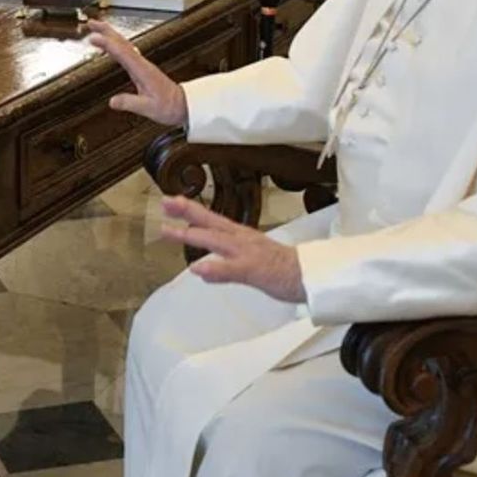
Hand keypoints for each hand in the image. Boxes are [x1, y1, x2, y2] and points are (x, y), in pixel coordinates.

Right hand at [86, 19, 187, 126]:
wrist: (183, 104)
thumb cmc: (169, 106)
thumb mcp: (148, 108)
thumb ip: (130, 103)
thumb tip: (113, 101)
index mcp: (142, 70)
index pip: (121, 52)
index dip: (107, 43)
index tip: (93, 37)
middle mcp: (142, 64)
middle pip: (122, 42)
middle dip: (106, 30)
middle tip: (91, 23)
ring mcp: (142, 64)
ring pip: (124, 44)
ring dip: (110, 35)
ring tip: (97, 29)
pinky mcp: (142, 68)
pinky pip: (126, 51)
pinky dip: (116, 45)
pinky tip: (111, 47)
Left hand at [159, 196, 306, 302]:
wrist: (310, 275)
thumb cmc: (283, 269)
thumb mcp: (248, 264)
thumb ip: (224, 268)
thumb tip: (202, 271)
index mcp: (241, 237)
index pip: (212, 220)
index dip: (191, 210)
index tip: (171, 200)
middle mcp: (242, 240)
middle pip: (211, 221)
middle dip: (187, 211)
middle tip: (166, 202)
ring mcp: (247, 253)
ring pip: (216, 240)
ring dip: (191, 235)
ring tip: (168, 231)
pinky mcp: (254, 270)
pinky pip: (231, 269)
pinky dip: (214, 268)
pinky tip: (198, 269)